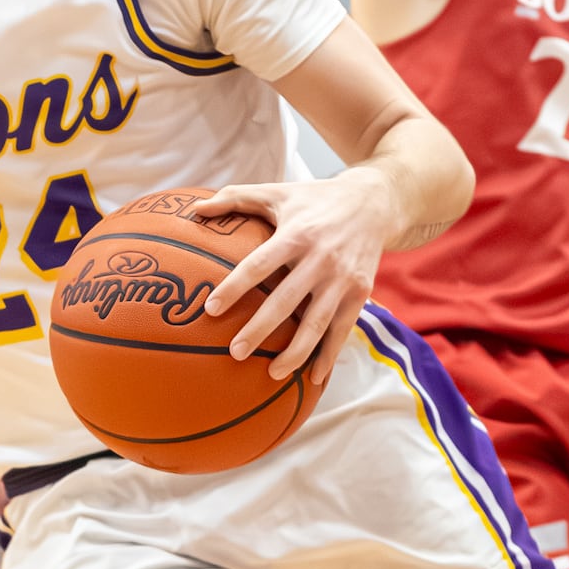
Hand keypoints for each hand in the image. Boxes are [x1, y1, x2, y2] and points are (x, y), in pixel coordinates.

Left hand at [195, 174, 386, 384]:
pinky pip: (342, 329)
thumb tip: (194, 210)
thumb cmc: (315, 199)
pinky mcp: (359, 292)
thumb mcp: (278, 191)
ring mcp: (342, 279)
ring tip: (272, 373)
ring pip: (316, 323)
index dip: (234, 287)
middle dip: (260, 330)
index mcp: (295, 234)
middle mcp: (320, 258)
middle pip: (285, 301)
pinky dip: (329, 354)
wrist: (374, 203)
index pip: (259, 265)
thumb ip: (236, 198)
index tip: (211, 309)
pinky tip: (314, 377)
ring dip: (295, 352)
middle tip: (235, 353)